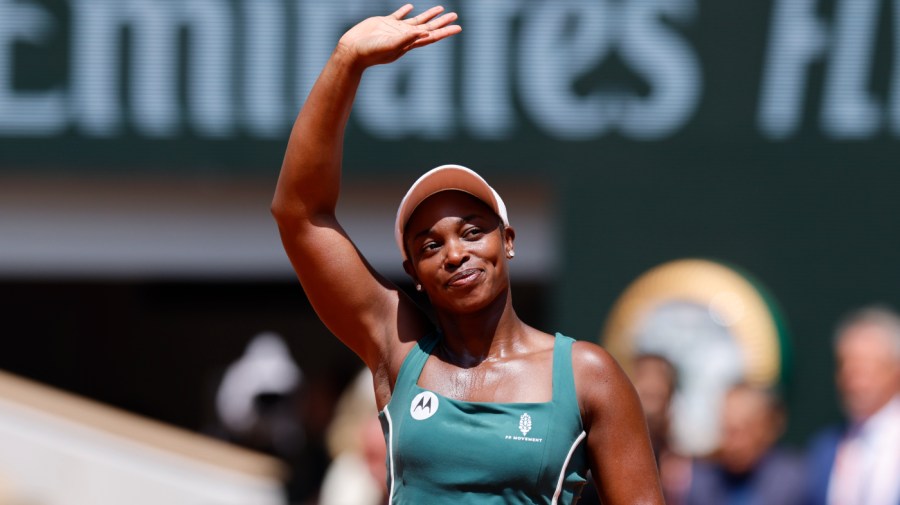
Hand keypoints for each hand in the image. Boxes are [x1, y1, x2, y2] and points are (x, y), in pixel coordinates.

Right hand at [337, 4, 459, 67]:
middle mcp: (405, 37)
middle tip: (455, 16)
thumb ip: (406, 39)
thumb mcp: (390, 45)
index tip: (458, 28)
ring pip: (417, 20)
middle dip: (442, 22)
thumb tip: (425, 34)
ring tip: (440, 8)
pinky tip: (411, 7)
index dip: (445, 32)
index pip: (431, 37)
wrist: (352, 50)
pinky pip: (398, 15)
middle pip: (428, 28)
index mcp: (408, 43)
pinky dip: (405, 11)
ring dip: (429, 15)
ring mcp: (395, 29)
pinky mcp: (385, 23)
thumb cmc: (371, 52)